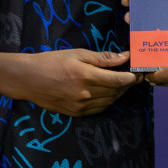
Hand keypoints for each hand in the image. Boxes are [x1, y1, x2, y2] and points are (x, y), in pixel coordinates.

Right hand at [6, 49, 139, 115]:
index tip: (139, 73)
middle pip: (115, 92)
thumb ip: (103, 58)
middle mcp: (85, 94)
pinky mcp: (75, 113)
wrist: (28, 79)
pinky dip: (107, 102)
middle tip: (134, 77)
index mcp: (86, 76)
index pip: (118, 80)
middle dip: (127, 85)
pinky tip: (108, 94)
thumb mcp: (77, 54)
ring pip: (109, 102)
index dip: (132, 78)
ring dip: (118, 94)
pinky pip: (98, 109)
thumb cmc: (52, 61)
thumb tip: (124, 57)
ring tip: (122, 84)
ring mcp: (80, 106)